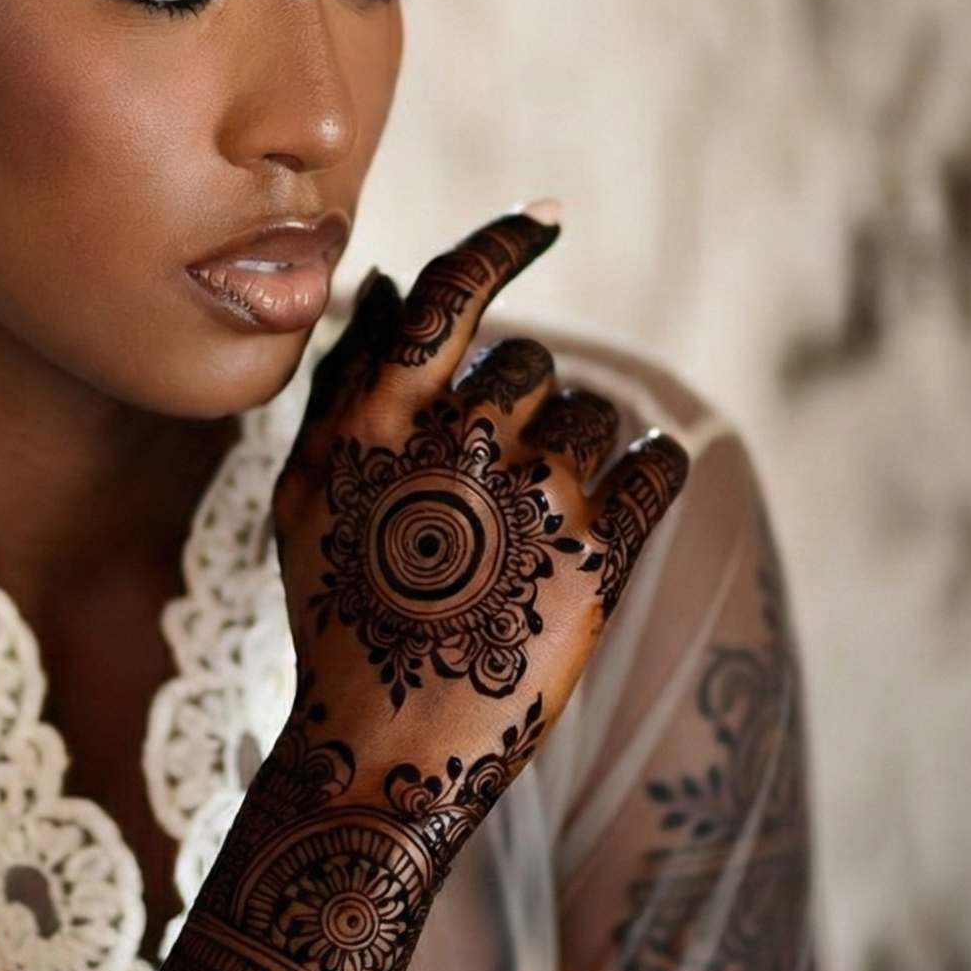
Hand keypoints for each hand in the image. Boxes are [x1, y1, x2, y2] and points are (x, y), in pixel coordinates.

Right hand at [272, 212, 688, 784]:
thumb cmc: (337, 615)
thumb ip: (346, 381)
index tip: (547, 219)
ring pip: (594, 413)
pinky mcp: (602, 554)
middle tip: (492, 479)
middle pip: (528, 361)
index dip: (507, 239)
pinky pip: (660, 464)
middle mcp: (461, 437)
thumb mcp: (310, 491)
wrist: (383, 751)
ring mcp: (535, 494)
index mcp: (381, 414)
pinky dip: (654, 467)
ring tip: (537, 519)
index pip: (456, 286)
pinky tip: (634, 490)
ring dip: (578, 448)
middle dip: (518, 404)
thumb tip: (384, 282)